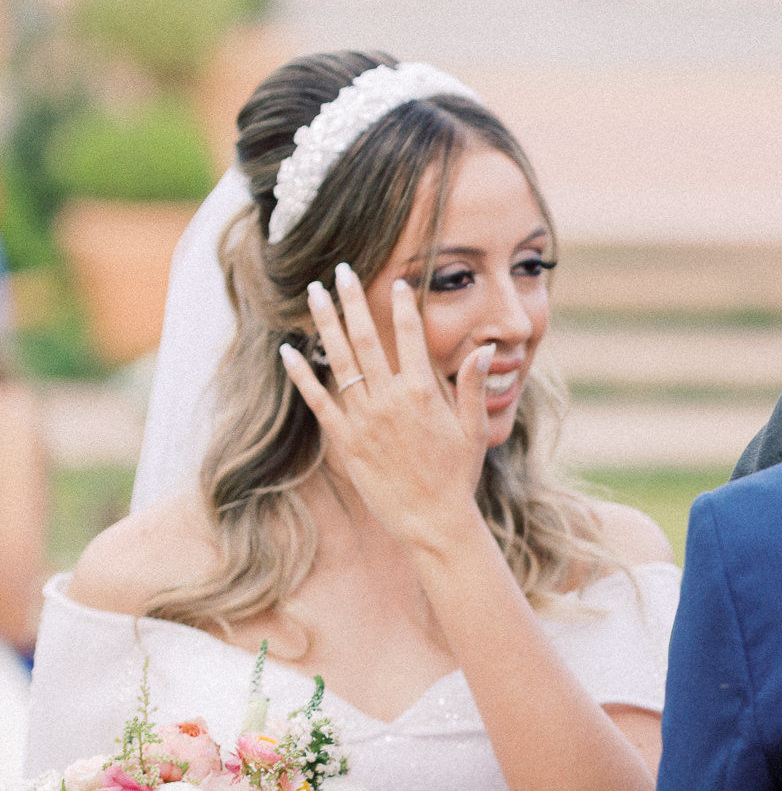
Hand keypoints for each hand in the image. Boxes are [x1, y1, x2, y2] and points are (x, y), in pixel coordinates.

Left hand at [280, 265, 491, 554]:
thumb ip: (474, 385)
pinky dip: (302, 375)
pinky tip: (288, 351)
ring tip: (313, 294)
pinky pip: (318, 401)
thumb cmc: (458, 474)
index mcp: (424, 392)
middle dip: (353, 301)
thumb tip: (485, 348)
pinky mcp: (345, 440)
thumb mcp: (475, 429)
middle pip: (367, 338)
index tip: (397, 282)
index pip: (410, 336)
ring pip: (339, 361)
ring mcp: (364, 419)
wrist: (433, 519)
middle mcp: (390, 399)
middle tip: (341, 270)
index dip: (403, 306)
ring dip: (325, 324)